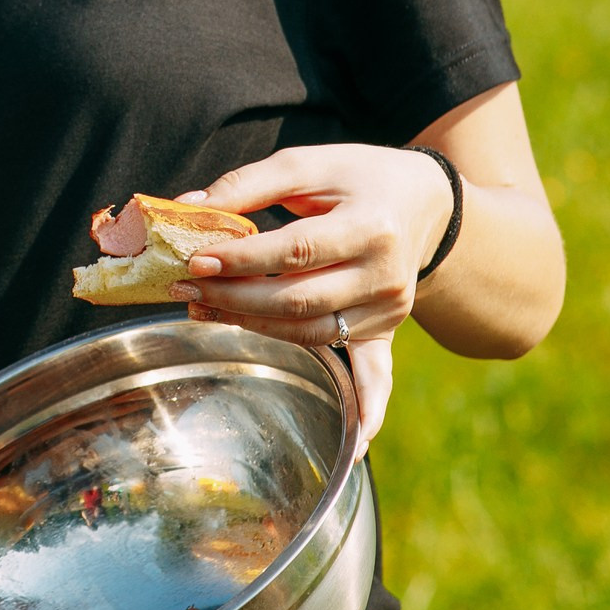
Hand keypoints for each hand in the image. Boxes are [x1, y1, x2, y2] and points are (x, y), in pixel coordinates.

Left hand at [177, 145, 452, 452]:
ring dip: (255, 328)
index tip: (197, 261)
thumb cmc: (358, 178)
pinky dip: (368, 410)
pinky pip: (377, 375)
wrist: (424, 202)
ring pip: (314, 332)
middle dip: (235, 298)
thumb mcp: (309, 164)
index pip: (296, 250)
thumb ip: (249, 184)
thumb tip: (188, 208)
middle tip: (185, 289)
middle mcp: (385, 275)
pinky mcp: (386, 330)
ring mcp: (388, 309)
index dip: (243, 259)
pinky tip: (356, 445)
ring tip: (204, 310)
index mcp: (370, 226)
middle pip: (300, 299)